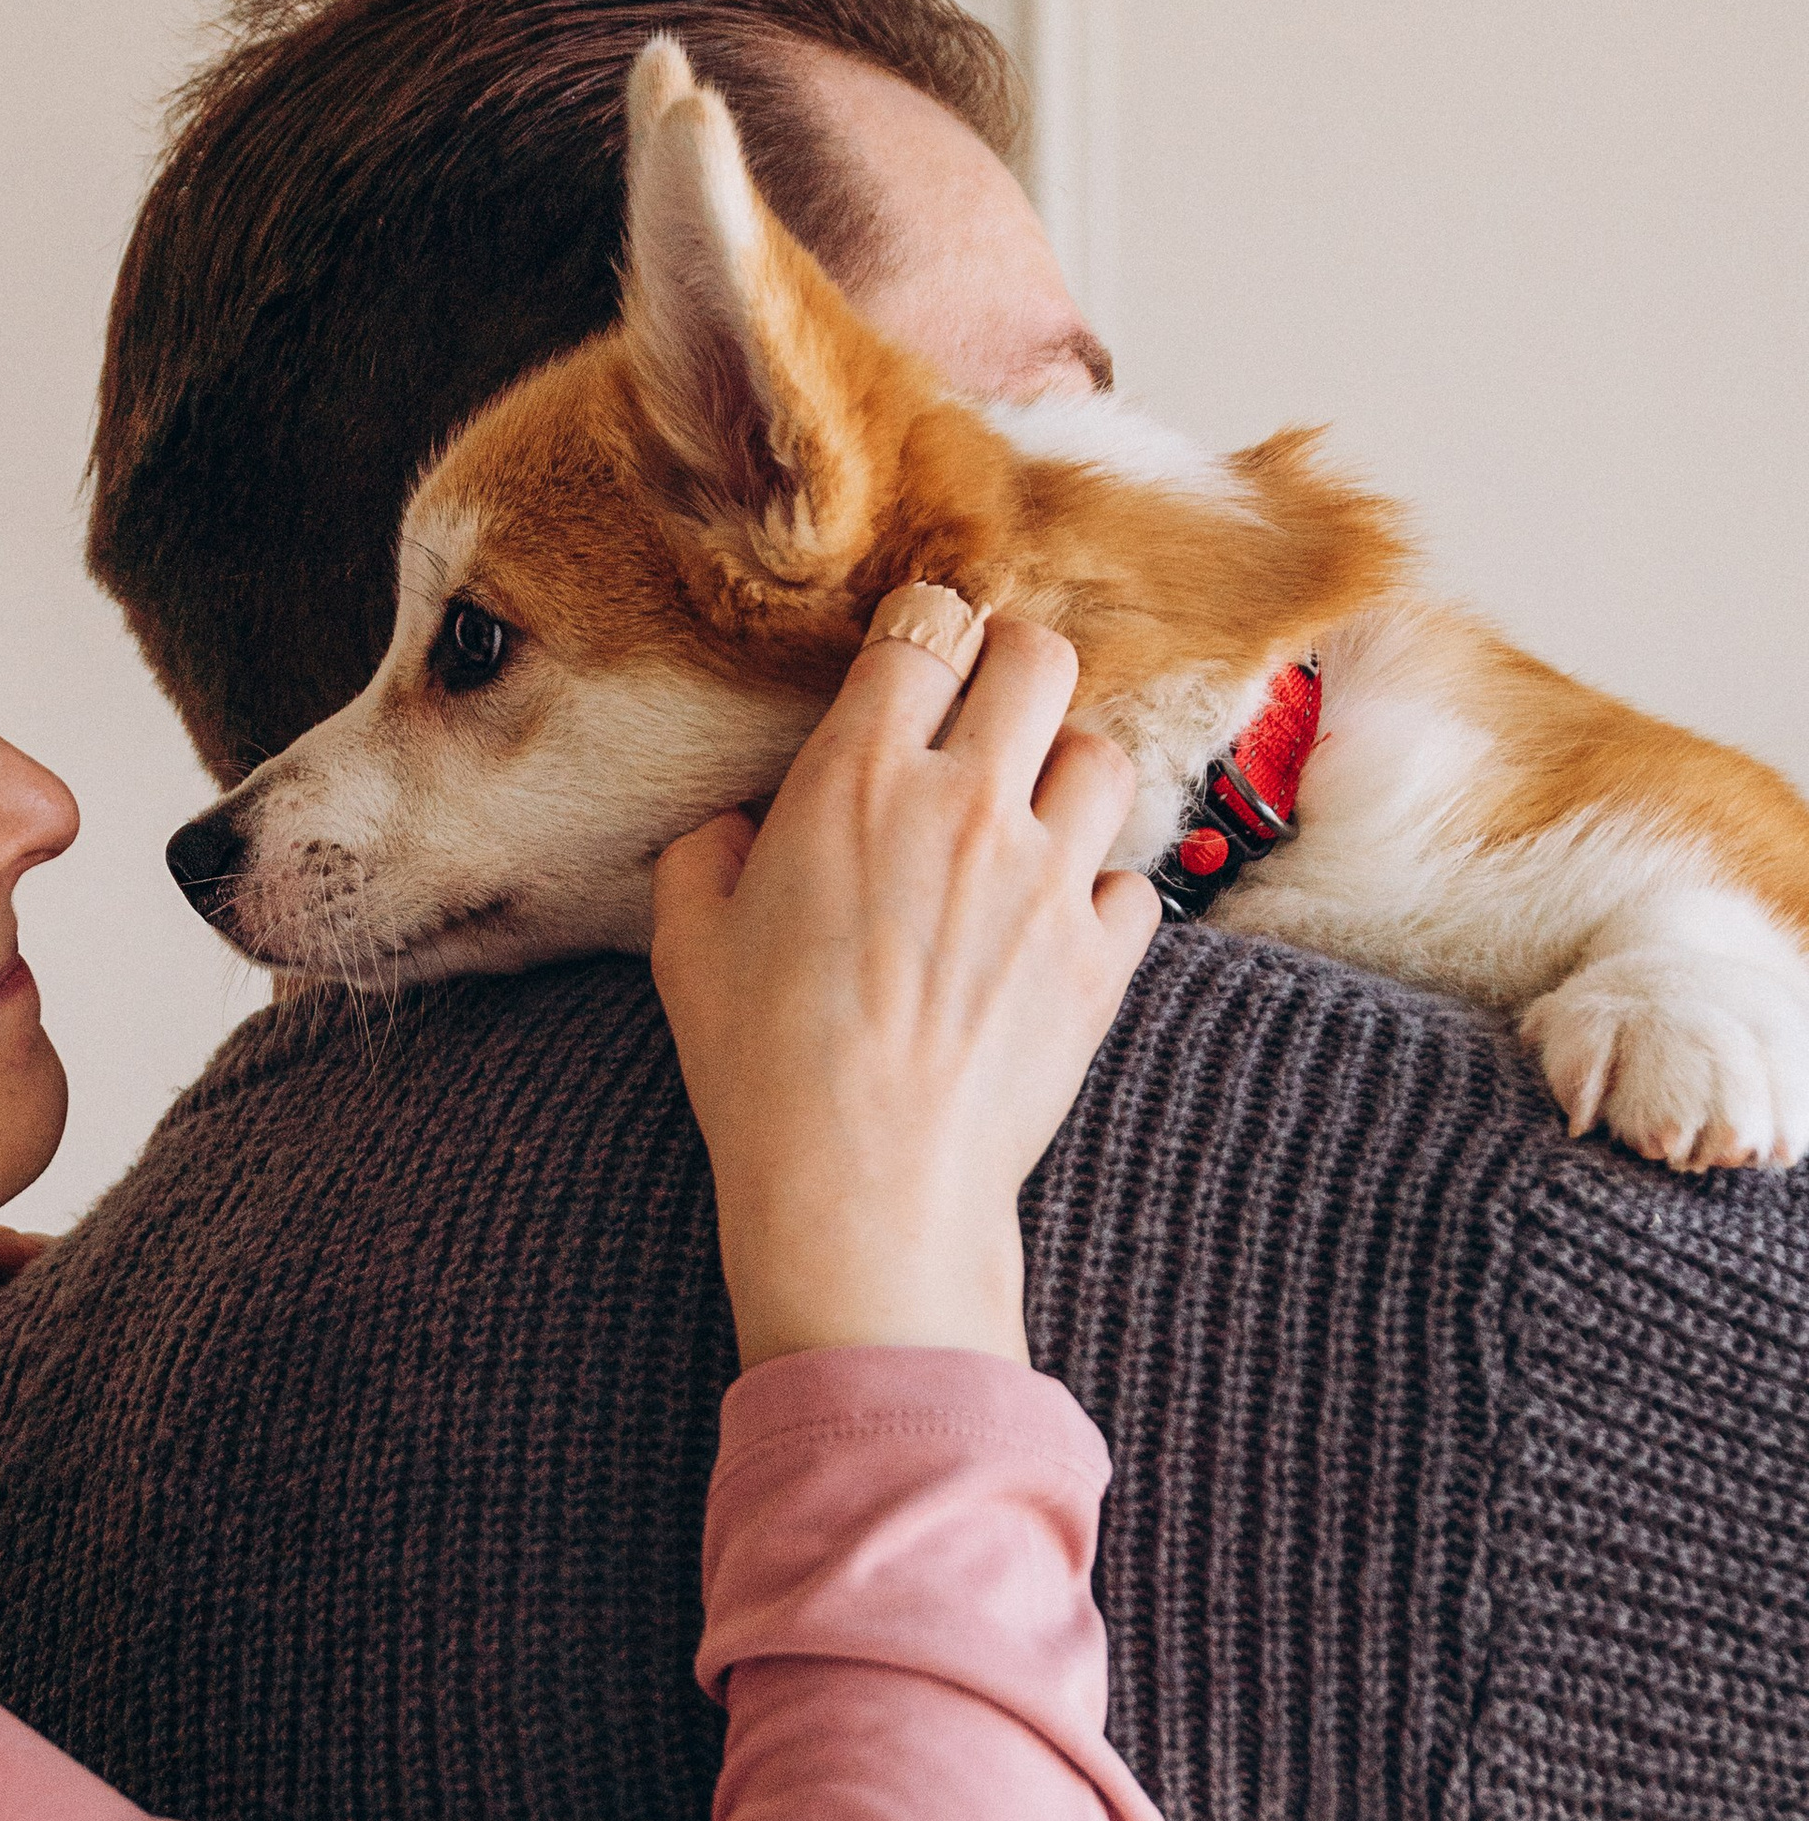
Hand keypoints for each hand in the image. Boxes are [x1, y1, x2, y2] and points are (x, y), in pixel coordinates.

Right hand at [651, 616, 1157, 1368]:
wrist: (862, 1189)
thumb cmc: (762, 1070)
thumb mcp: (687, 948)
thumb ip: (706, 855)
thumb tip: (737, 825)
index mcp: (856, 780)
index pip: (923, 631)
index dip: (925, 634)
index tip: (920, 662)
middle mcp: (964, 807)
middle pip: (1038, 656)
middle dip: (1018, 663)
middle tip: (995, 706)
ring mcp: (1046, 879)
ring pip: (1104, 758)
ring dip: (1070, 772)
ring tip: (1034, 814)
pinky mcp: (1100, 958)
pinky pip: (1134, 883)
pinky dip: (1104, 894)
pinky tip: (1057, 923)